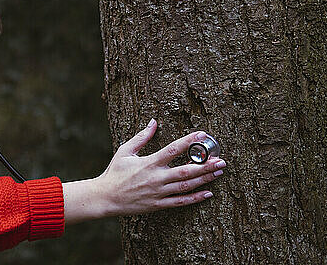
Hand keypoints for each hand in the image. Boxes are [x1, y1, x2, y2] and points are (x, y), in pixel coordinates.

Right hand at [62, 120, 225, 224]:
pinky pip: (180, 202)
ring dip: (204, 179)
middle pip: (185, 171)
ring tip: (218, 173)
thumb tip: (153, 122)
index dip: (188, 141)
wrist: (106, 197)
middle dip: (205, 165)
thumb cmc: (115, 172)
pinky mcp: (158, 205)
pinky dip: (195, 198)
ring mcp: (158, 192)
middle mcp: (156, 178)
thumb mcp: (125, 151)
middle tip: (221, 160)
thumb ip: (141, 137)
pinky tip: (208, 193)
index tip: (202, 135)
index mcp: (149, 163)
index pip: (172, 149)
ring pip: (186, 186)